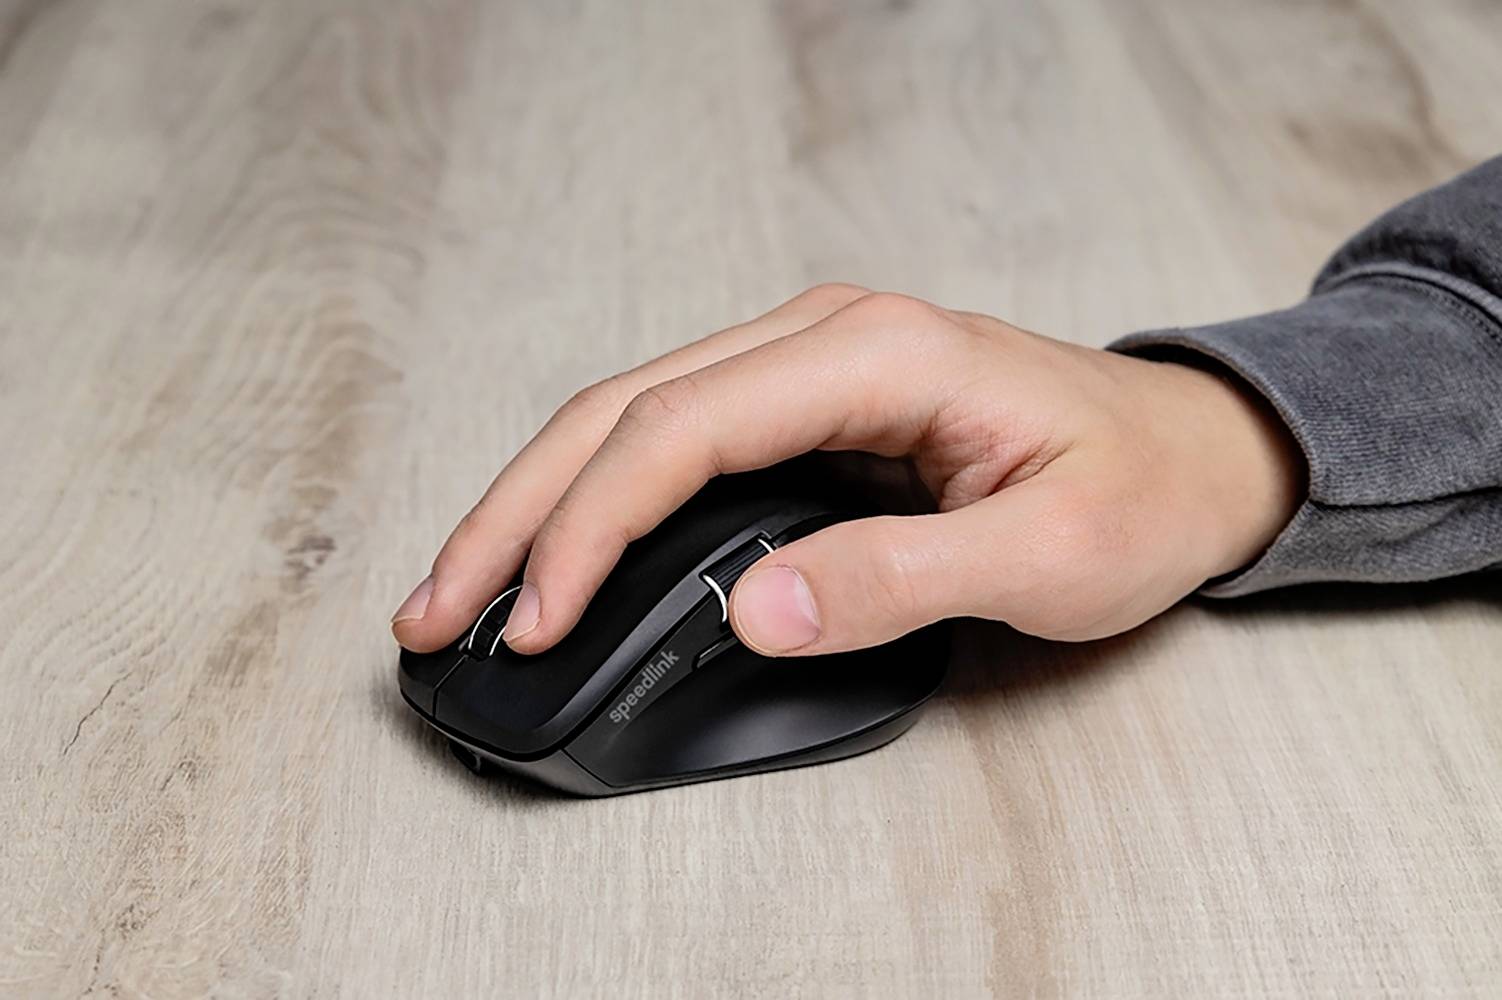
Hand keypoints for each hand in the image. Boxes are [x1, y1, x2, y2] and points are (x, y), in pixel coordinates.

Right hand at [392, 286, 1302, 654]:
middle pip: (623, 410)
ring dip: (536, 501)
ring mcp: (806, 363)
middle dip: (517, 511)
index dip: (592, 525)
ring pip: (627, 416)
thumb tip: (752, 608)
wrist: (1189, 454)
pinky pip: (669, 437)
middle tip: (438, 606)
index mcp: (878, 353)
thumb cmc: (1136, 491)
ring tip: (463, 586)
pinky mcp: (802, 403)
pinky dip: (594, 496)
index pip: (685, 427)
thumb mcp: (1045, 554)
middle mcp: (824, 337)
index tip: (538, 617)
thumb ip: (900, 580)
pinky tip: (552, 546)